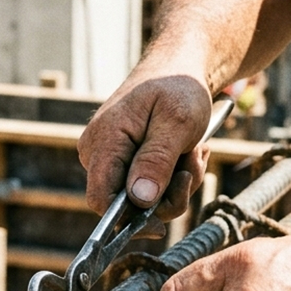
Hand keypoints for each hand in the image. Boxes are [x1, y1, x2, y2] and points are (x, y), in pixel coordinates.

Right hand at [78, 62, 212, 222]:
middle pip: (127, 206)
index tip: (162, 223)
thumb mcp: (177, 122)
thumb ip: (156, 160)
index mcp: (104, 142)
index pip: (101, 200)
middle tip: (194, 160)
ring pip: (143, 200)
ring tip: (193, 150)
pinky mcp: (124, 163)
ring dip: (177, 185)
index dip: (129, 220)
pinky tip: (186, 153)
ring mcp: (109, 159)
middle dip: (167, 194)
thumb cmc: (178, 87)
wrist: (179, 68)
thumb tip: (139, 199)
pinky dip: (174, 178)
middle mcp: (97, 153)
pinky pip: (149, 189)